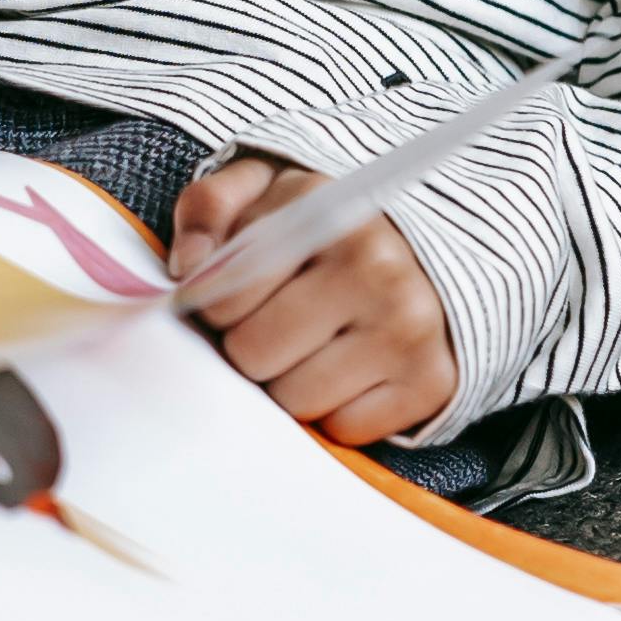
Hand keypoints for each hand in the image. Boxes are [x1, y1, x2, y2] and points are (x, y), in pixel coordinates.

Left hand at [170, 151, 459, 443]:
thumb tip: (189, 269)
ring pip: (295, 399)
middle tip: (280, 323)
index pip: (224, 294)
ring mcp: (409, 328)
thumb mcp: (266, 192)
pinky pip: (342, 429)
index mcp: (327, 211)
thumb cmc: (329, 229)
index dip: (218, 304)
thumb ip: (211, 208)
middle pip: (253, 353)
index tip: (241, 295)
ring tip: (315, 346)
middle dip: (253, 346)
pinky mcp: (431, 382)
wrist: (431, 255)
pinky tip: (351, 372)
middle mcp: (376, 268)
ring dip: (292, 382)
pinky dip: (337, 411)